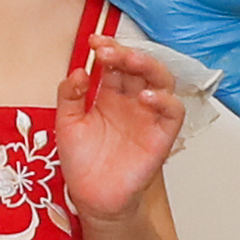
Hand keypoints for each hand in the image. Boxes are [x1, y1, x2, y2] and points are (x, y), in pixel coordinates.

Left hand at [48, 46, 187, 216]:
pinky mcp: (162, 135)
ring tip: (128, 61)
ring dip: (147, 66)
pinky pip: (173, 111)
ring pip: (161, 80)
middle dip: (125, 52)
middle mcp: (132, 101)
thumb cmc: (83, 163)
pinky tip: (145, 96)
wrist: (94, 198)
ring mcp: (148, 116)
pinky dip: (164, 100)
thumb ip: (69, 96)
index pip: (115, 62)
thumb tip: (78, 71)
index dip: (108, 48)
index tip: (93, 41)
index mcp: (110, 94)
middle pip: (139, 65)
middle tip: (106, 51)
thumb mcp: (66, 124)